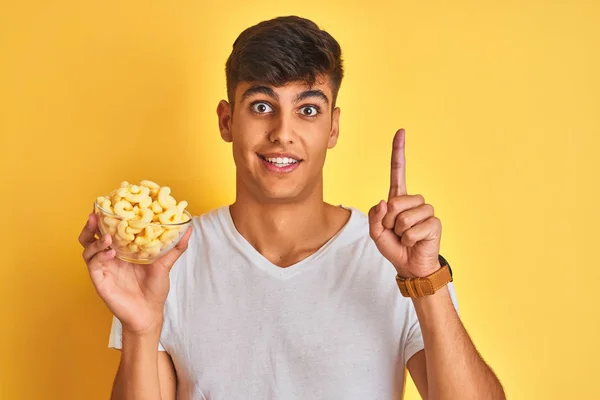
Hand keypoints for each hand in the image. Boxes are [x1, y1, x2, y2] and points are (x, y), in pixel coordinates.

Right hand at [78, 210, 191, 334]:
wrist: (148, 313)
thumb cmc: (154, 289)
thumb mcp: (165, 264)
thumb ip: (175, 246)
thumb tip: (189, 227)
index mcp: (122, 250)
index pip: (109, 229)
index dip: (106, 216)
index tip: (109, 202)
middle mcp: (109, 256)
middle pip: (91, 235)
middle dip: (92, 223)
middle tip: (96, 213)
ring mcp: (103, 267)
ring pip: (87, 247)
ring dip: (94, 238)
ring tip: (107, 236)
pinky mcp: (99, 279)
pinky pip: (93, 264)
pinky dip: (99, 255)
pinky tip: (110, 252)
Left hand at [368, 128, 441, 277]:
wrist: (410, 266)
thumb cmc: (394, 247)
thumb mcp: (376, 232)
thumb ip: (376, 216)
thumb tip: (386, 202)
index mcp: (398, 199)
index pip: (398, 172)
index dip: (399, 152)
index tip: (401, 132)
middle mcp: (414, 201)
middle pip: (396, 201)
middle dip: (389, 221)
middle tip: (395, 232)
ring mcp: (426, 211)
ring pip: (405, 216)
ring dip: (400, 231)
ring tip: (405, 237)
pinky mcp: (435, 223)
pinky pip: (414, 229)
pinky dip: (409, 239)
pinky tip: (414, 242)